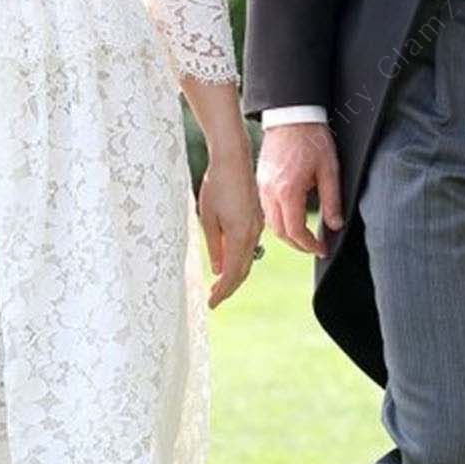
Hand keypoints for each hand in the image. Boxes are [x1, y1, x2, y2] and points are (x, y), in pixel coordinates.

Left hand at [196, 143, 262, 307]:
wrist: (234, 159)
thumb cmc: (217, 185)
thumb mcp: (207, 218)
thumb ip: (214, 245)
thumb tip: (218, 268)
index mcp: (240, 235)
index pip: (232, 273)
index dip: (222, 292)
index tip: (212, 303)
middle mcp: (252, 233)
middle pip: (243, 270)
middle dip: (228, 287)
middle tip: (214, 299)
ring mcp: (257, 225)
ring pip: (248, 258)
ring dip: (234, 273)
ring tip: (218, 284)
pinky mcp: (256, 218)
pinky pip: (249, 245)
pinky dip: (239, 258)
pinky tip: (228, 259)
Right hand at [256, 121, 342, 256]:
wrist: (291, 115)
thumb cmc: (312, 138)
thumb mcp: (329, 170)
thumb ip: (332, 201)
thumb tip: (335, 225)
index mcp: (288, 190)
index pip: (295, 231)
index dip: (309, 245)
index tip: (322, 249)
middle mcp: (270, 192)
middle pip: (280, 232)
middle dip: (298, 244)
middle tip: (315, 246)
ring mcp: (262, 187)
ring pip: (270, 222)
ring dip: (287, 233)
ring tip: (305, 235)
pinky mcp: (260, 181)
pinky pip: (266, 209)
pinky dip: (279, 219)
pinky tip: (292, 217)